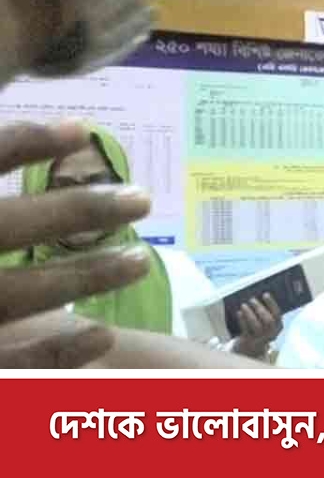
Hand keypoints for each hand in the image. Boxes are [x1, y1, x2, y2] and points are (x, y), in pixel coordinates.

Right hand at [0, 120, 152, 366]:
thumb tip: (38, 139)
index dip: (21, 143)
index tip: (80, 129)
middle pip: (4, 227)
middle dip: (76, 211)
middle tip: (140, 198)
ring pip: (16, 294)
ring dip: (84, 275)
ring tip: (139, 259)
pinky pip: (10, 364)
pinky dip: (57, 351)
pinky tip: (103, 333)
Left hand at [230, 294, 282, 358]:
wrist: (252, 347)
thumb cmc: (261, 328)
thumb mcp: (266, 322)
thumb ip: (266, 311)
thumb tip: (257, 295)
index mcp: (278, 326)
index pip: (277, 314)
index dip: (271, 303)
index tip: (265, 294)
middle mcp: (272, 333)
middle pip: (268, 320)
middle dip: (260, 308)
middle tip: (252, 299)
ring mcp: (261, 338)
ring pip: (256, 325)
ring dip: (249, 314)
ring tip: (243, 305)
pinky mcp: (250, 341)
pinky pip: (246, 329)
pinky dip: (242, 320)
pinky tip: (239, 313)